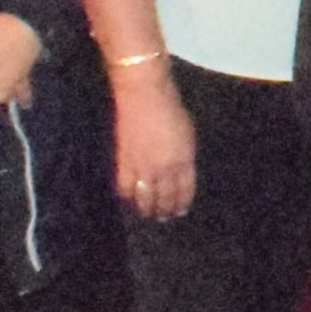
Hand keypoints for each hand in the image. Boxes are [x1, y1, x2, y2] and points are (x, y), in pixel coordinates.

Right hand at [112, 67, 197, 221]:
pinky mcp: (122, 162)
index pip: (184, 191)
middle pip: (164, 198)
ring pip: (144, 198)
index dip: (181, 203)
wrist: (143, 94)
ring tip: (148, 214)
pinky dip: (127, 197)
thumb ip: (184, 155)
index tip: (180, 211)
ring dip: (146, 209)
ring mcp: (141, 167)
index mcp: (184, 160)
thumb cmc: (170, 108)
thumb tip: (181, 171)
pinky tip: (129, 200)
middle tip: (163, 217)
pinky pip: (124, 187)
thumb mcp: (188, 133)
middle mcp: (163, 168)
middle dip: (164, 210)